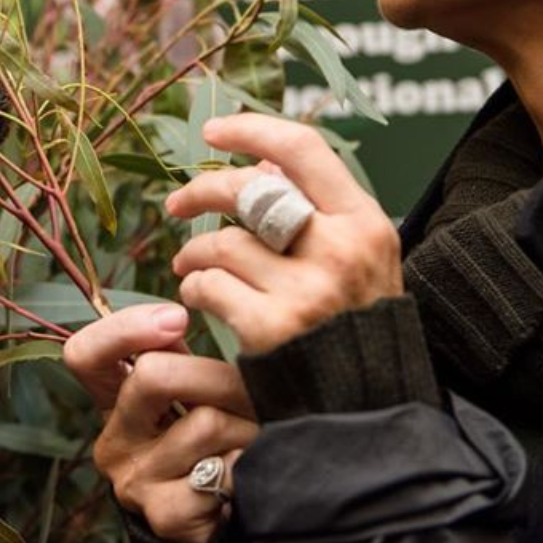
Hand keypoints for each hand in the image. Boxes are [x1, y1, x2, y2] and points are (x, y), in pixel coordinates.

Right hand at [64, 303, 257, 542]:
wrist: (216, 514)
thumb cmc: (206, 437)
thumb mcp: (187, 389)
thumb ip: (176, 353)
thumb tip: (177, 313)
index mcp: (112, 400)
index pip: (85, 354)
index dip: (126, 328)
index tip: (178, 317)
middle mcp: (114, 440)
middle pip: (154, 375)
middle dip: (218, 375)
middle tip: (250, 387)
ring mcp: (134, 481)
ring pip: (204, 422)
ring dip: (246, 424)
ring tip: (255, 433)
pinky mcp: (164, 515)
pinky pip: (221, 469)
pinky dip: (246, 464)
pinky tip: (244, 470)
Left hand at [167, 113, 403, 354]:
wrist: (367, 412)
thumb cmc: (356, 329)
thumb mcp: (361, 260)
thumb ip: (320, 211)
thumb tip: (264, 165)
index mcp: (366, 223)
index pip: (304, 149)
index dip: (252, 130)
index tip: (214, 132)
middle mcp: (340, 250)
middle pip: (250, 190)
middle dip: (202, 191)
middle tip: (176, 204)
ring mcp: (306, 290)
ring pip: (222, 242)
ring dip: (195, 251)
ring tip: (189, 265)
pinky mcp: (270, 329)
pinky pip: (209, 286)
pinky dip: (194, 288)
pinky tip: (199, 298)